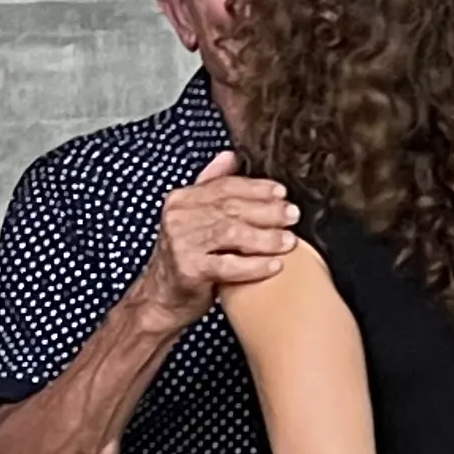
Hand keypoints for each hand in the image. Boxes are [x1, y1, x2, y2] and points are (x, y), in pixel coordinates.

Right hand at [138, 153, 300, 326]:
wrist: (160, 298)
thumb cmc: (185, 257)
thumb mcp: (192, 217)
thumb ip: (210, 185)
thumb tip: (231, 156)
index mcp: (181, 200)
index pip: (225, 186)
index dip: (256, 188)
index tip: (282, 194)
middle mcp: (178, 218)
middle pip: (231, 208)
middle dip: (268, 211)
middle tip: (293, 216)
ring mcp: (181, 244)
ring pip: (232, 233)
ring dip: (266, 237)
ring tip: (289, 242)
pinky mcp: (189, 271)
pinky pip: (229, 265)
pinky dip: (255, 265)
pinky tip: (275, 265)